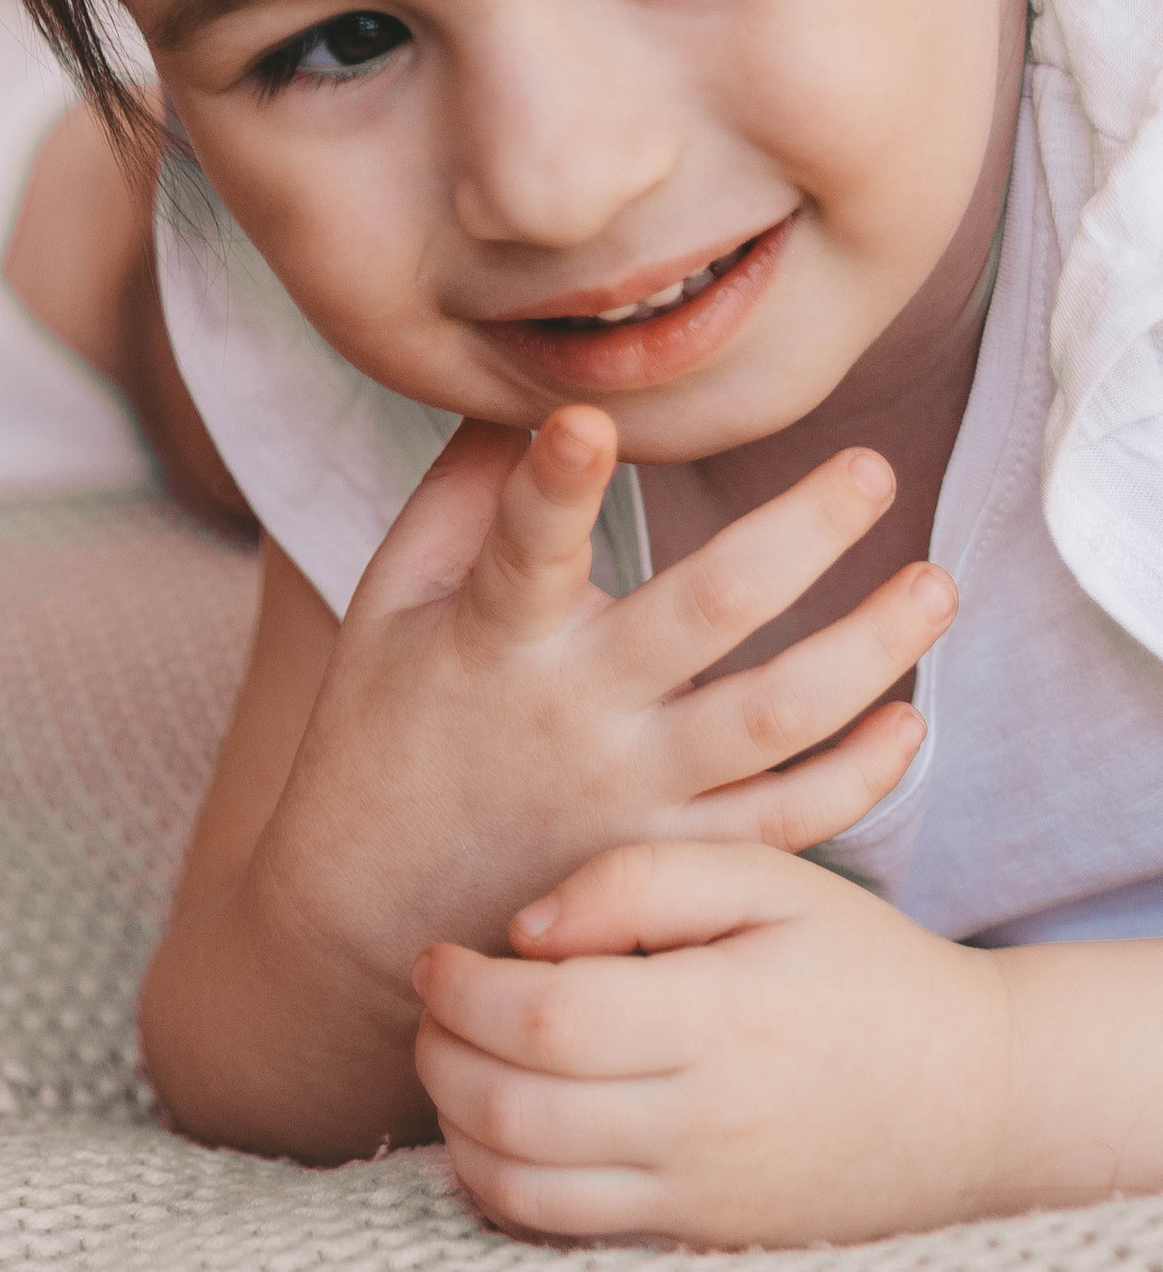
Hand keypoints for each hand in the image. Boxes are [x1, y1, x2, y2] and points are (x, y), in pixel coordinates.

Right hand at [255, 407, 946, 1018]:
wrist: (378, 925)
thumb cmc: (382, 730)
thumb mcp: (389, 601)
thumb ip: (459, 496)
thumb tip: (524, 389)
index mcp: (496, 634)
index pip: (526, 545)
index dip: (554, 482)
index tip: (589, 420)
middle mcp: (577, 712)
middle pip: (708, 615)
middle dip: (800, 534)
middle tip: (873, 469)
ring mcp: (636, 797)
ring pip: (777, 720)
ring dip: (867, 650)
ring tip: (937, 585)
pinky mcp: (674, 862)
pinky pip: (787, 821)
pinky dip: (860, 776)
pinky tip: (908, 720)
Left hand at [415, 839, 1009, 1245]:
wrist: (974, 1096)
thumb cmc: (861, 964)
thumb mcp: (768, 876)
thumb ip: (638, 878)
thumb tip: (524, 929)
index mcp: (718, 1020)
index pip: (545, 1020)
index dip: (463, 988)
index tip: (435, 951)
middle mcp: (703, 1126)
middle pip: (516, 1111)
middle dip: (440, 1052)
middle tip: (432, 999)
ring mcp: (702, 1199)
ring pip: (525, 1190)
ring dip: (456, 1125)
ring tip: (456, 1056)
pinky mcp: (702, 1240)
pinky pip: (568, 1235)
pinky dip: (504, 1188)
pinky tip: (498, 1125)